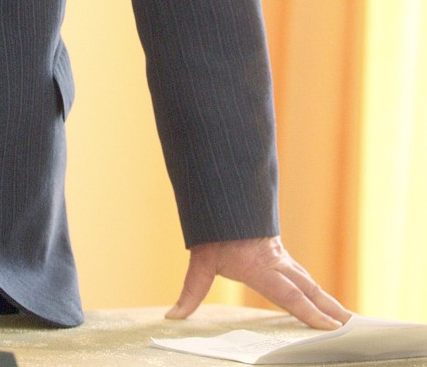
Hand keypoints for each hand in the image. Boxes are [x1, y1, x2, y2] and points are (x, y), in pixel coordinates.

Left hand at [166, 236, 350, 329]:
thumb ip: (190, 292)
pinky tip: (322, 298)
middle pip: (308, 289)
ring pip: (308, 281)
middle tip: (352, 327)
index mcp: (261, 268)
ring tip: (346, 318)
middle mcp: (276, 263)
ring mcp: (280, 257)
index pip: (289, 295)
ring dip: (327, 300)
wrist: (222, 197)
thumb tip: (172, 317)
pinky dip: (315, 288)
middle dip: (330, 309)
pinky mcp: (279, 253)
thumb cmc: (212, 231)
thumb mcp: (200, 260)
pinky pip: (302, 274)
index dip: (310, 312)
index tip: (331, 327)